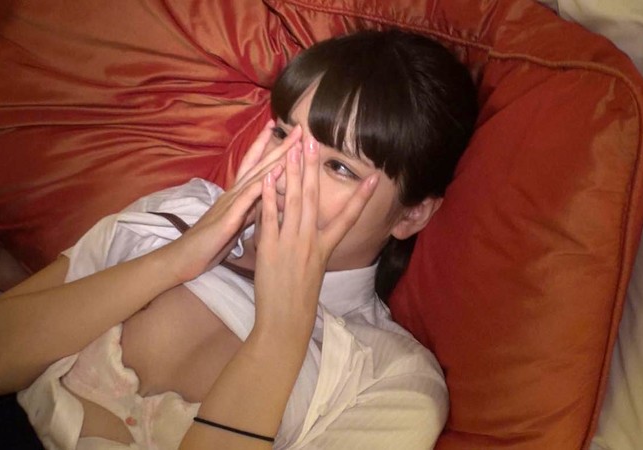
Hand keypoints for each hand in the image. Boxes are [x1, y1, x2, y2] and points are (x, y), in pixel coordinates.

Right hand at [167, 121, 302, 280]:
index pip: (255, 165)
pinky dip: (259, 187)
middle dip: (279, 146)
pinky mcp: (227, 219)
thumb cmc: (211, 241)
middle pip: (259, 164)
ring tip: (290, 145)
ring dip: (272, 160)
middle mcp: (233, 193)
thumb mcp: (237, 221)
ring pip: (254, 177)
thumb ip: (252, 208)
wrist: (185, 257)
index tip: (289, 134)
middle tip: (299, 128)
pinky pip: (244, 200)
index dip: (271, 148)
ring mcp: (229, 204)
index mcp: (237, 194)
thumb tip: (271, 201)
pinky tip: (271, 177)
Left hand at [252, 137, 378, 339]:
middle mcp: (311, 242)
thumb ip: (312, 246)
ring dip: (293, 172)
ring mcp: (291, 244)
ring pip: (294, 201)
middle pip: (315, 198)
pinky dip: (269, 197)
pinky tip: (267, 178)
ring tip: (293, 148)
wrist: (285, 321)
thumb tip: (310, 228)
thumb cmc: (299, 299)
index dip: (362, 196)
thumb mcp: (314, 270)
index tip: (375, 177)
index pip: (349, 217)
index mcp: (326, 248)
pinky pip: (270, 217)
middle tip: (314, 140)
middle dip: (314, 167)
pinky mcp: (271, 249)